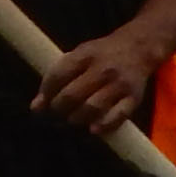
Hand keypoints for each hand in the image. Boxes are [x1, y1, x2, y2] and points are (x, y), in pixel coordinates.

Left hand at [33, 27, 172, 134]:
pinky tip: (93, 129)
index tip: (41, 105)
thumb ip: (58, 76)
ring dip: (77, 118)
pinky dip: (104, 125)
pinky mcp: (134, 98)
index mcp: (85, 55)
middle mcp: (102, 69)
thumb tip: (36, 107)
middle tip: (57, 114)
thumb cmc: (102, 54)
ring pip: (92, 107)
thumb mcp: (79, 55)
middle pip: (72, 95)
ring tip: (72, 119)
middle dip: (58, 109)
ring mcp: (119, 84)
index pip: (58, 76)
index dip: (45, 94)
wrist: (139, 47)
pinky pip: (118, 116)